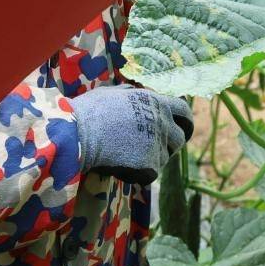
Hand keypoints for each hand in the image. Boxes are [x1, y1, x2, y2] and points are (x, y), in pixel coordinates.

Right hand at [73, 85, 192, 185]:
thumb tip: (133, 91)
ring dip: (151, 159)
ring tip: (126, 155)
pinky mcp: (151, 166)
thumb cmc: (90, 111)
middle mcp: (162, 122)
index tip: (183, 129)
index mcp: (155, 102)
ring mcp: (158, 145)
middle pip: (180, 139)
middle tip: (154, 149)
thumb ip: (129, 93)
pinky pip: (150, 174)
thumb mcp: (112, 93)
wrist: (79, 134)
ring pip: (164, 158)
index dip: (185, 121)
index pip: (184, 110)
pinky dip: (137, 174)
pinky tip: (119, 166)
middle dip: (170, 144)